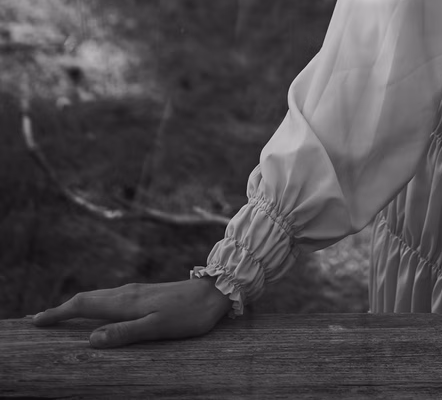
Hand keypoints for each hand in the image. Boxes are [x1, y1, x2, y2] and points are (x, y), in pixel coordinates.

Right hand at [32, 277, 232, 347]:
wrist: (217, 291)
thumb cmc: (189, 315)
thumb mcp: (157, 328)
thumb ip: (125, 333)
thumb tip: (90, 339)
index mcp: (127, 302)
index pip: (84, 306)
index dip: (59, 313)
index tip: (36, 321)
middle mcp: (128, 293)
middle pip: (87, 299)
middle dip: (62, 309)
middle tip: (39, 320)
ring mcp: (137, 292)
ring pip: (99, 297)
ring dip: (77, 305)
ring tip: (61, 315)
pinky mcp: (147, 293)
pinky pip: (111, 298)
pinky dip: (95, 304)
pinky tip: (98, 310)